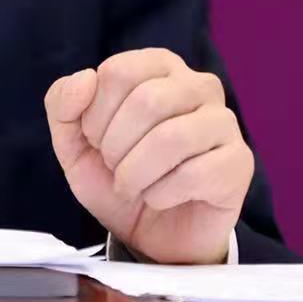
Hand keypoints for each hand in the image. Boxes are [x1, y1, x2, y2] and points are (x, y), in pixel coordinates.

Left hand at [44, 48, 253, 263]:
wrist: (150, 234)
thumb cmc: (116, 177)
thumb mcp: (73, 141)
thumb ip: (63, 102)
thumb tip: (85, 78)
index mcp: (158, 66)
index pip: (118, 72)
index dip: (95, 115)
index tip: (96, 140)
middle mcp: (198, 85)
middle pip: (147, 101)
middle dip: (115, 146)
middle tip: (115, 168)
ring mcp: (224, 122)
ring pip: (171, 138)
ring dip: (136, 173)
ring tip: (132, 186)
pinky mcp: (239, 162)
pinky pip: (195, 174)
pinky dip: (161, 194)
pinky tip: (159, 198)